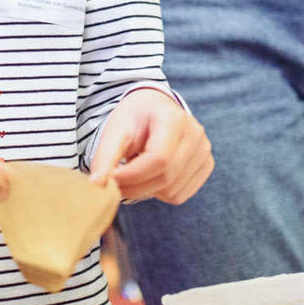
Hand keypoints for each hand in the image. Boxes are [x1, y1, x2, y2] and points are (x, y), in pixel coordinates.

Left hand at [88, 89, 211, 203]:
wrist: (154, 109)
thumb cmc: (133, 119)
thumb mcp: (115, 131)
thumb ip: (106, 157)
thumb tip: (97, 186)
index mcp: (173, 119)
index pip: (158, 159)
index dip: (132, 175)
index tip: (110, 178)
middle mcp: (195, 134)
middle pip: (166, 178)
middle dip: (135, 187)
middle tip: (115, 182)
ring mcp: (204, 151)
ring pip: (172, 191)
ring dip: (146, 189)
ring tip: (136, 169)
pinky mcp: (207, 165)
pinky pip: (180, 195)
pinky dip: (160, 192)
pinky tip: (152, 174)